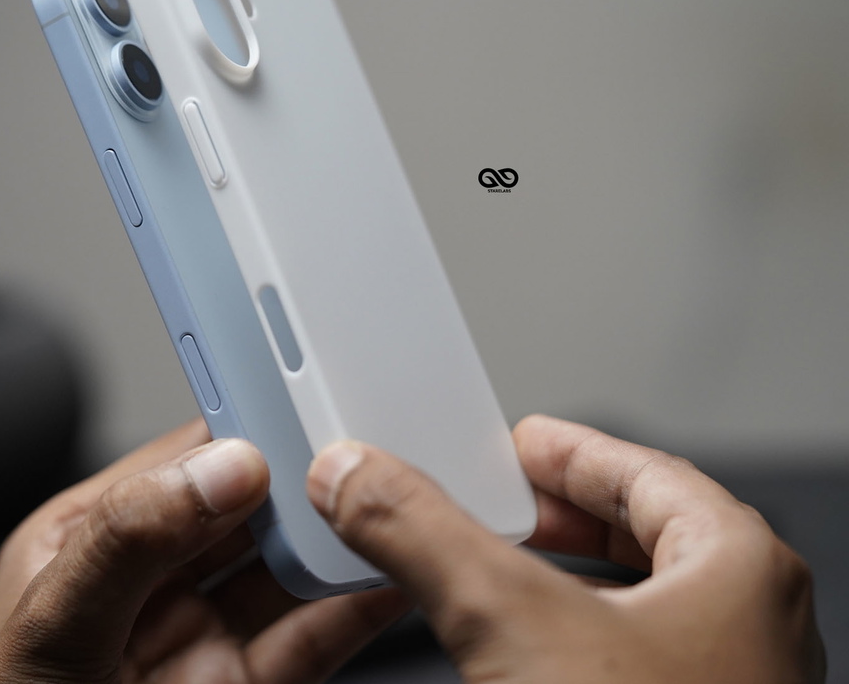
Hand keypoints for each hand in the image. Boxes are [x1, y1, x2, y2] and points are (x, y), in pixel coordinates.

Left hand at [0, 418, 409, 683]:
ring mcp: (203, 635)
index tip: (295, 397)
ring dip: (335, 539)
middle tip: (360, 450)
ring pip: (285, 572)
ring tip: (386, 504)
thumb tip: (219, 470)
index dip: (237, 427)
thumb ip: (130, 542)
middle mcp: (154, 580)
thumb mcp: (53, 625)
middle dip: (300, 479)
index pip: (176, 461)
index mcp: (92, 538)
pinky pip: (311, 639)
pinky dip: (355, 608)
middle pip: (245, 509)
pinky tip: (387, 579)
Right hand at [307, 414, 825, 682]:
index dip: (566, 451)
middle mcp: (747, 630)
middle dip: (554, 519)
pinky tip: (515, 659)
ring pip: (634, 608)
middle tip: (494, 503)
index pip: (644, 472)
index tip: (515, 443)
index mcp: (738, 572)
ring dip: (556, 584)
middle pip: (643, 538)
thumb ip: (424, 536)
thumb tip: (357, 477)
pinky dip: (562, 645)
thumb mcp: (511, 624)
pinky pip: (622, 666)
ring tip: (493, 573)